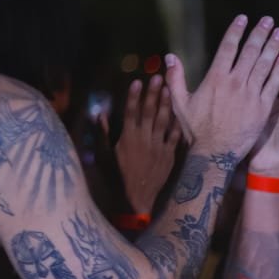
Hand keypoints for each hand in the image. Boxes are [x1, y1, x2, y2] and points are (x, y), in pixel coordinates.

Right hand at [114, 75, 181, 214]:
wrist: (135, 200)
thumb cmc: (116, 179)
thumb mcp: (103, 156)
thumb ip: (103, 134)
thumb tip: (99, 114)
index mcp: (128, 137)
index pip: (131, 111)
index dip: (134, 95)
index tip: (138, 81)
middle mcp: (144, 139)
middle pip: (149, 111)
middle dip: (153, 93)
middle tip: (158, 78)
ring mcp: (159, 147)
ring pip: (163, 121)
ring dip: (166, 104)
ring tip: (168, 89)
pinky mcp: (169, 156)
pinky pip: (174, 137)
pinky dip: (176, 125)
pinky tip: (179, 113)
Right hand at [164, 14, 278, 160]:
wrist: (215, 153)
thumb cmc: (197, 130)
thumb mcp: (181, 103)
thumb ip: (176, 79)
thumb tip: (170, 57)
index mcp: (215, 78)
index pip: (228, 47)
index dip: (236, 31)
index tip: (243, 18)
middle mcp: (235, 82)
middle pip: (250, 51)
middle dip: (260, 33)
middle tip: (268, 20)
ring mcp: (250, 94)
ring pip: (265, 64)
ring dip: (274, 46)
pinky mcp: (262, 108)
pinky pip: (273, 84)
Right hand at [249, 47, 278, 177]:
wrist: (271, 170)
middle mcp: (276, 104)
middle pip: (277, 76)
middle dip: (277, 58)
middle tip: (276, 39)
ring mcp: (262, 107)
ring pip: (263, 80)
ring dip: (265, 63)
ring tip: (264, 45)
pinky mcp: (251, 112)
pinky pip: (251, 92)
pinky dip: (252, 79)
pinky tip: (250, 64)